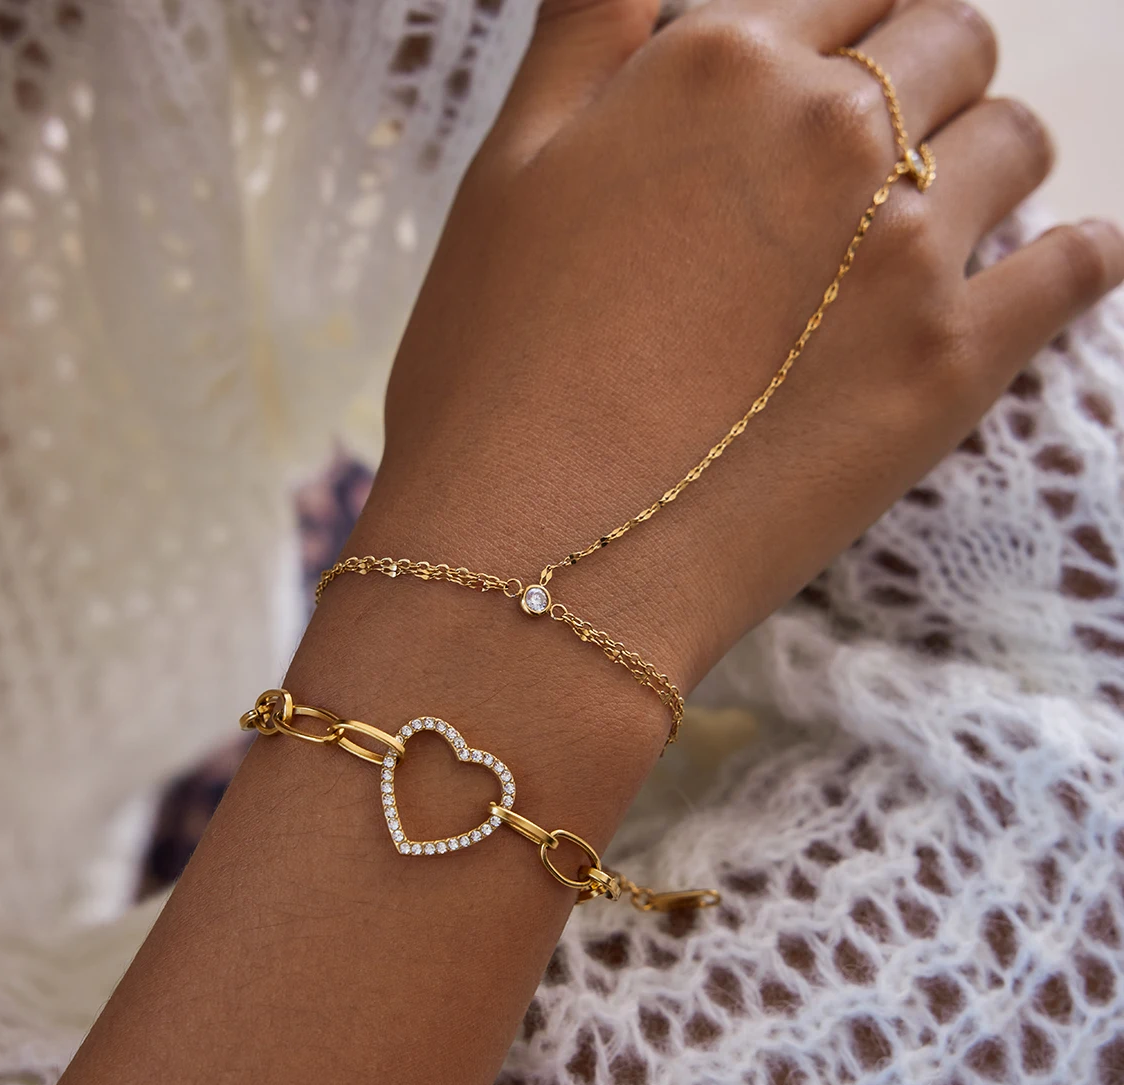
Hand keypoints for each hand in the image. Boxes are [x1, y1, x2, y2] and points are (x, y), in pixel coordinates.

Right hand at [358, 0, 1123, 696]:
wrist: (535, 557)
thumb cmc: (494, 377)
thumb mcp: (507, 174)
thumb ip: (587, 35)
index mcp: (718, 66)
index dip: (837, 32)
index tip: (827, 83)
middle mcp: (832, 131)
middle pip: (947, 43)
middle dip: (919, 82)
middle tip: (873, 161)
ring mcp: (909, 248)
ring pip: (1015, 142)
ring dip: (985, 162)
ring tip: (932, 224)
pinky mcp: (953, 365)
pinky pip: (1076, 267)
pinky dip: (1072, 257)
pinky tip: (1046, 267)